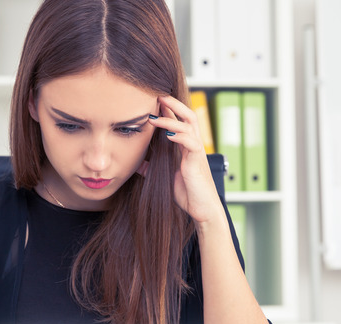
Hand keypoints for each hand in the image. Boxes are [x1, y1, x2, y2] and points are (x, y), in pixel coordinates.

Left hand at [147, 95, 223, 224]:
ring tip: (154, 117)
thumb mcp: (164, 178)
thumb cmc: (188, 194)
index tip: (153, 101)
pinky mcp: (197, 162)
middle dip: (174, 104)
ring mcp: (196, 152)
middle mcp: (193, 145)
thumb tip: (138, 163)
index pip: (179, 121)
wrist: (202, 210)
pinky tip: (167, 135)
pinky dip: (179, 136)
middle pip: (188, 115)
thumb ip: (152, 168)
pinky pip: (191, 143)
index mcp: (186, 147)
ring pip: (189, 126)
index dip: (168, 110)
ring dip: (171, 120)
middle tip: (158, 95)